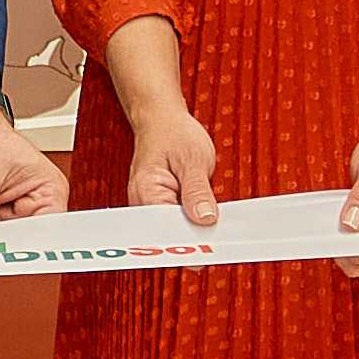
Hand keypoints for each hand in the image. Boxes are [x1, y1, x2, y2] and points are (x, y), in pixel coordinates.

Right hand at [121, 99, 222, 227]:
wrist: (162, 120)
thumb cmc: (173, 133)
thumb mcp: (193, 158)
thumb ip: (197, 191)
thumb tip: (205, 219)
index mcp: (146, 191)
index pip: (165, 228)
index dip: (189, 235)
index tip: (209, 238)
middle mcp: (142, 204)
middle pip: (167, 234)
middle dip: (192, 236)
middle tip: (216, 233)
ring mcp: (149, 207)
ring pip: (173, 231)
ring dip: (192, 229)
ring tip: (210, 223)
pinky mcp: (160, 207)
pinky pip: (175, 222)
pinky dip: (190, 222)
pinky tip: (203, 219)